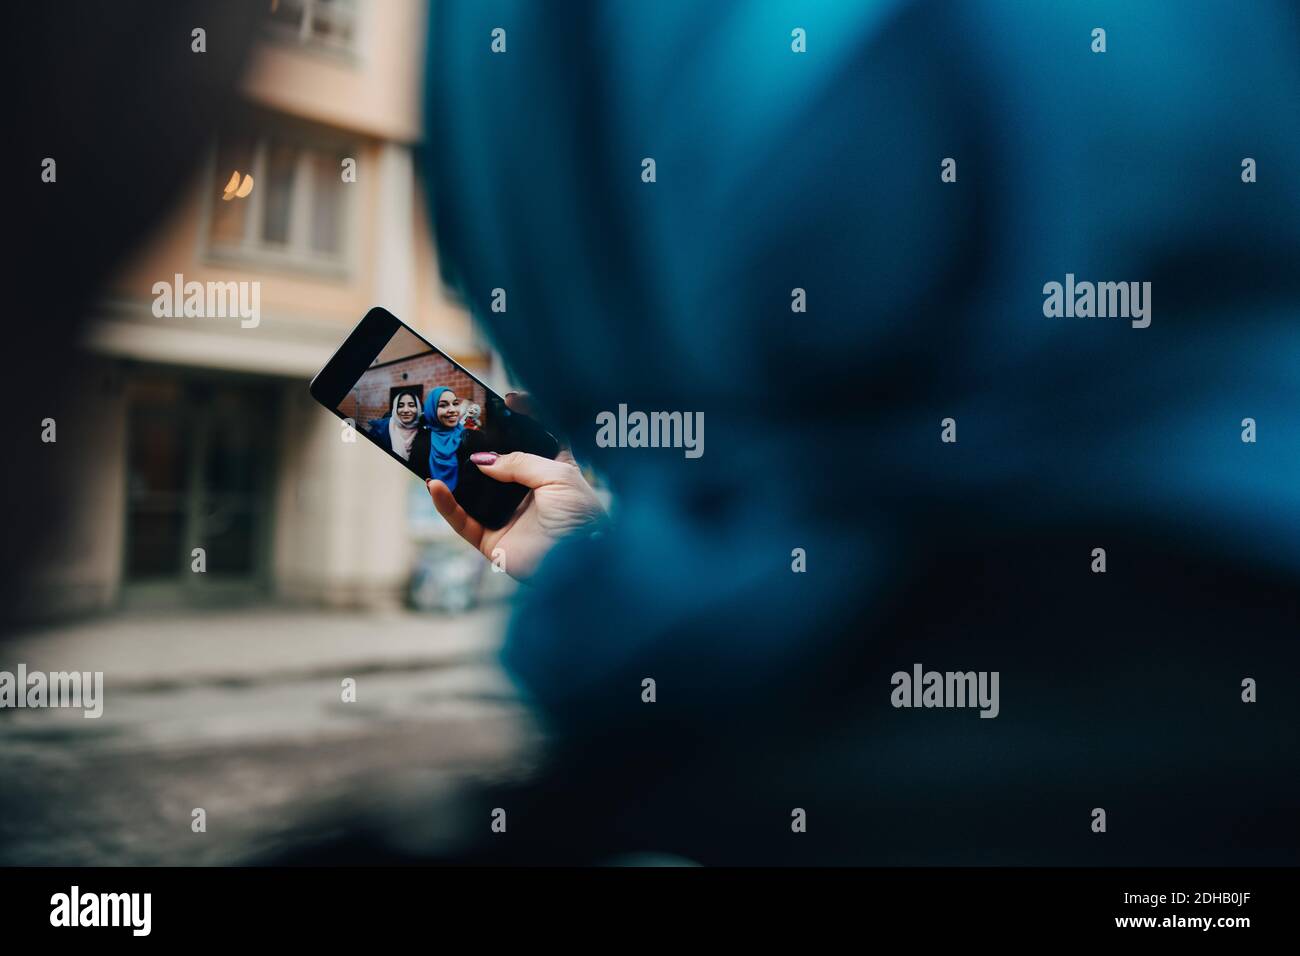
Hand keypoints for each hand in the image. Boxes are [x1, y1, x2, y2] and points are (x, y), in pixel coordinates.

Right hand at [425, 392, 604, 580]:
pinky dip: (445, 504)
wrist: (580, 563)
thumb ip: (520, 461)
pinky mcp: (492, 540)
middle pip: (498, 463)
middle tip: (459, 425)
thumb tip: (482, 461)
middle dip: (478, 445)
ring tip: (437, 453)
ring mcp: (508, 515)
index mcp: (554, 471)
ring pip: (472, 491)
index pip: (538, 438)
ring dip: (453, 474)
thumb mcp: (558, 476)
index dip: (526, 416)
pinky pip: (461, 520)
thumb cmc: (582, 518)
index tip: (508, 398)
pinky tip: (436, 486)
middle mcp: (529, 492)